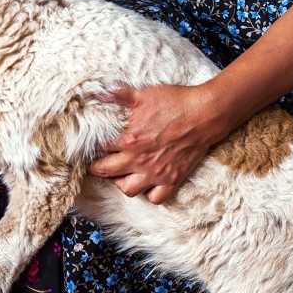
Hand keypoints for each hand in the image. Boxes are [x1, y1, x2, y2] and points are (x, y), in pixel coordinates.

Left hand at [90, 82, 230, 203]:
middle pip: (106, 171)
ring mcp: (156, 173)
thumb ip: (118, 95)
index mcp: (129, 138)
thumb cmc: (174, 102)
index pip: (99, 147)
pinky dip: (148, 194)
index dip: (90, 145)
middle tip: (95, 163)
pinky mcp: (172, 180)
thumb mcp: (143, 94)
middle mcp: (139, 160)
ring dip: (119, 183)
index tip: (88, 144)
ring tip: (118, 174)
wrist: (204, 114)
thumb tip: (97, 93)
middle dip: (97, 168)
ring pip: (127, 189)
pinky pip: (155, 198)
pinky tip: (145, 183)